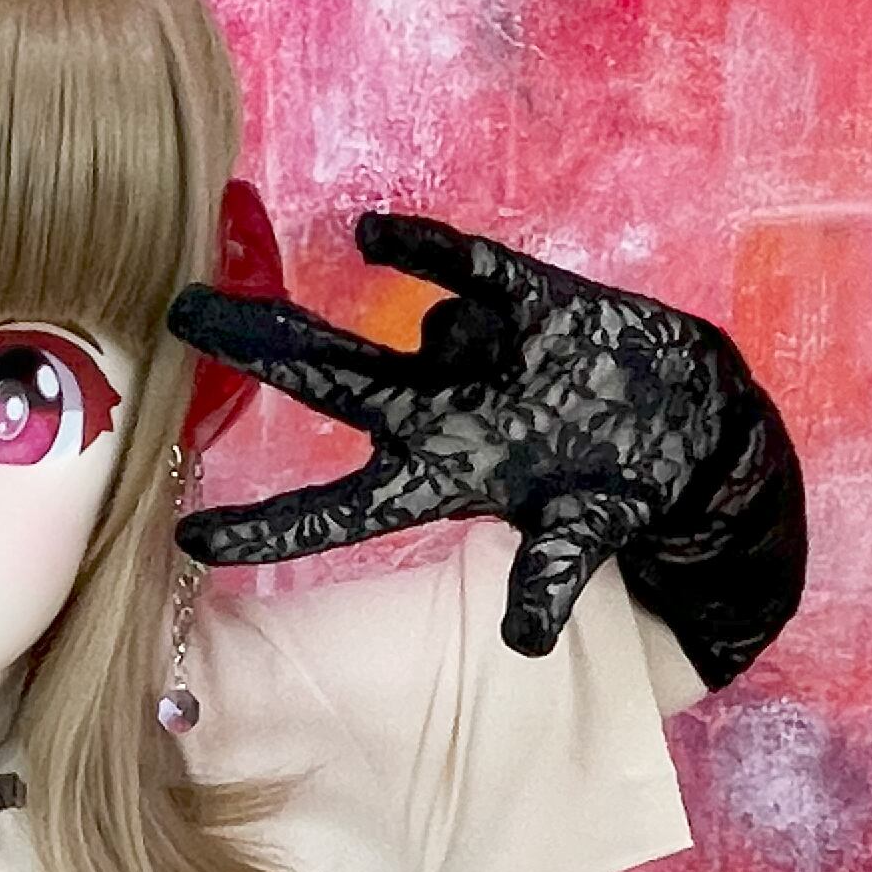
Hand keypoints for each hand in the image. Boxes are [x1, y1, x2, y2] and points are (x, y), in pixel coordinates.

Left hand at [169, 211, 794, 664]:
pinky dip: (424, 250)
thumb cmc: (629, 489)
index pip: (338, 509)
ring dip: (316, 309)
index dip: (267, 524)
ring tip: (281, 296)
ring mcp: (470, 358)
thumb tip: (526, 639)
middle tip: (176, 319)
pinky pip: (463, 268)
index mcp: (444, 481)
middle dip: (254, 355)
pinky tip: (374, 232)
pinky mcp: (521, 301)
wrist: (695, 426)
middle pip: (329, 388)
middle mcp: (438, 416)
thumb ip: (551, 577)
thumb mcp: (589, 535)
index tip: (188, 535)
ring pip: (376, 328)